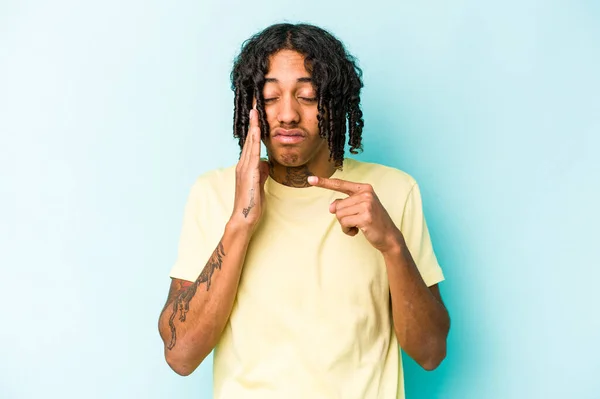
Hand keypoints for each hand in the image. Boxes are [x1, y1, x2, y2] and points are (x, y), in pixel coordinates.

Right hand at [230, 109, 269, 230]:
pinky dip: (255, 143)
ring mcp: (244, 169)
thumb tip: (266, 163)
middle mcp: (243, 165)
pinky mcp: (249, 175)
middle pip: (249, 140)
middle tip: (255, 108)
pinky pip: (253, 155)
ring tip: (256, 114)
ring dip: (253, 129)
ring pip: (250, 145)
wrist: (244, 217)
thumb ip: (262, 172)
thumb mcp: (259, 184)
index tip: (257, 117)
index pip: (251, 145)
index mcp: (245, 167)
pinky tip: (257, 133)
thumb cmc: (252, 202)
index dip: (254, 130)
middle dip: (253, 124)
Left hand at [308, 176, 401, 252]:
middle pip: (337, 205)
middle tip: (357, 221)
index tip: (310, 179)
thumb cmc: (372, 222)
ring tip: (358, 226)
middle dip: (343, 217)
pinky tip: (358, 231)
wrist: (389, 236)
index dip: (324, 182)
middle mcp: (366, 194)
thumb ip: (344, 204)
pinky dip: (348, 230)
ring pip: (339, 215)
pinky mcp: (365, 216)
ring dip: (345, 225)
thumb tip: (331, 207)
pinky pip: (344, 223)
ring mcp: (366, 204)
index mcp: (364, 188)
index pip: (340, 184)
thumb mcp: (359, 209)